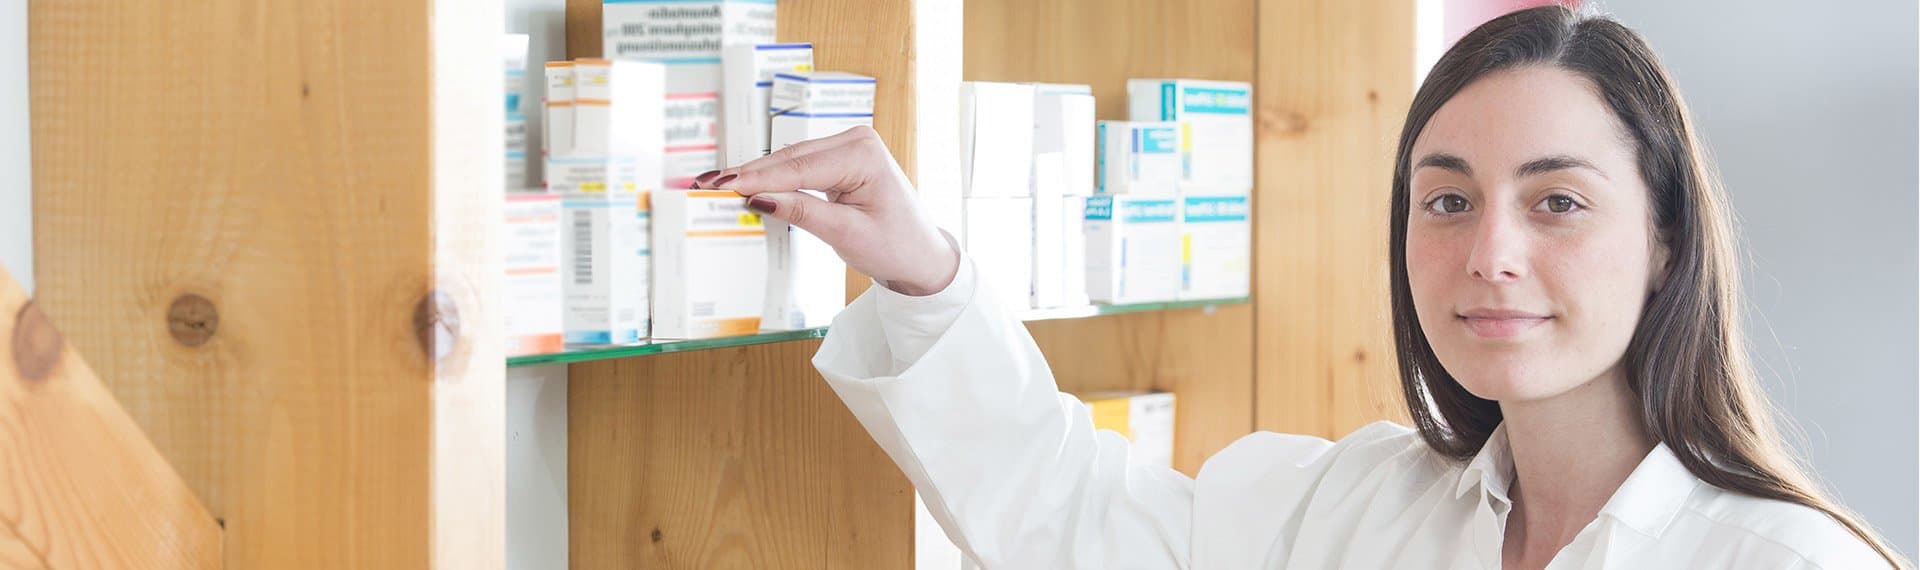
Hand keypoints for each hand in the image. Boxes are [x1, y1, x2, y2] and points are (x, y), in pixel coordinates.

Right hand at [692, 126, 960, 295]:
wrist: (921, 255)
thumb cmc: (895, 246)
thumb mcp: (846, 234)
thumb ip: (802, 212)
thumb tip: (758, 198)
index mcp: (863, 154)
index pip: (798, 167)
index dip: (756, 178)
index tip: (720, 187)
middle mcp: (856, 141)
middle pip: (789, 159)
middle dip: (747, 173)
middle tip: (705, 184)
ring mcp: (848, 147)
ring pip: (790, 160)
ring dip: (755, 173)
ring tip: (714, 183)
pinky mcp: (840, 159)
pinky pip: (799, 166)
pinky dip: (772, 176)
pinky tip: (743, 182)